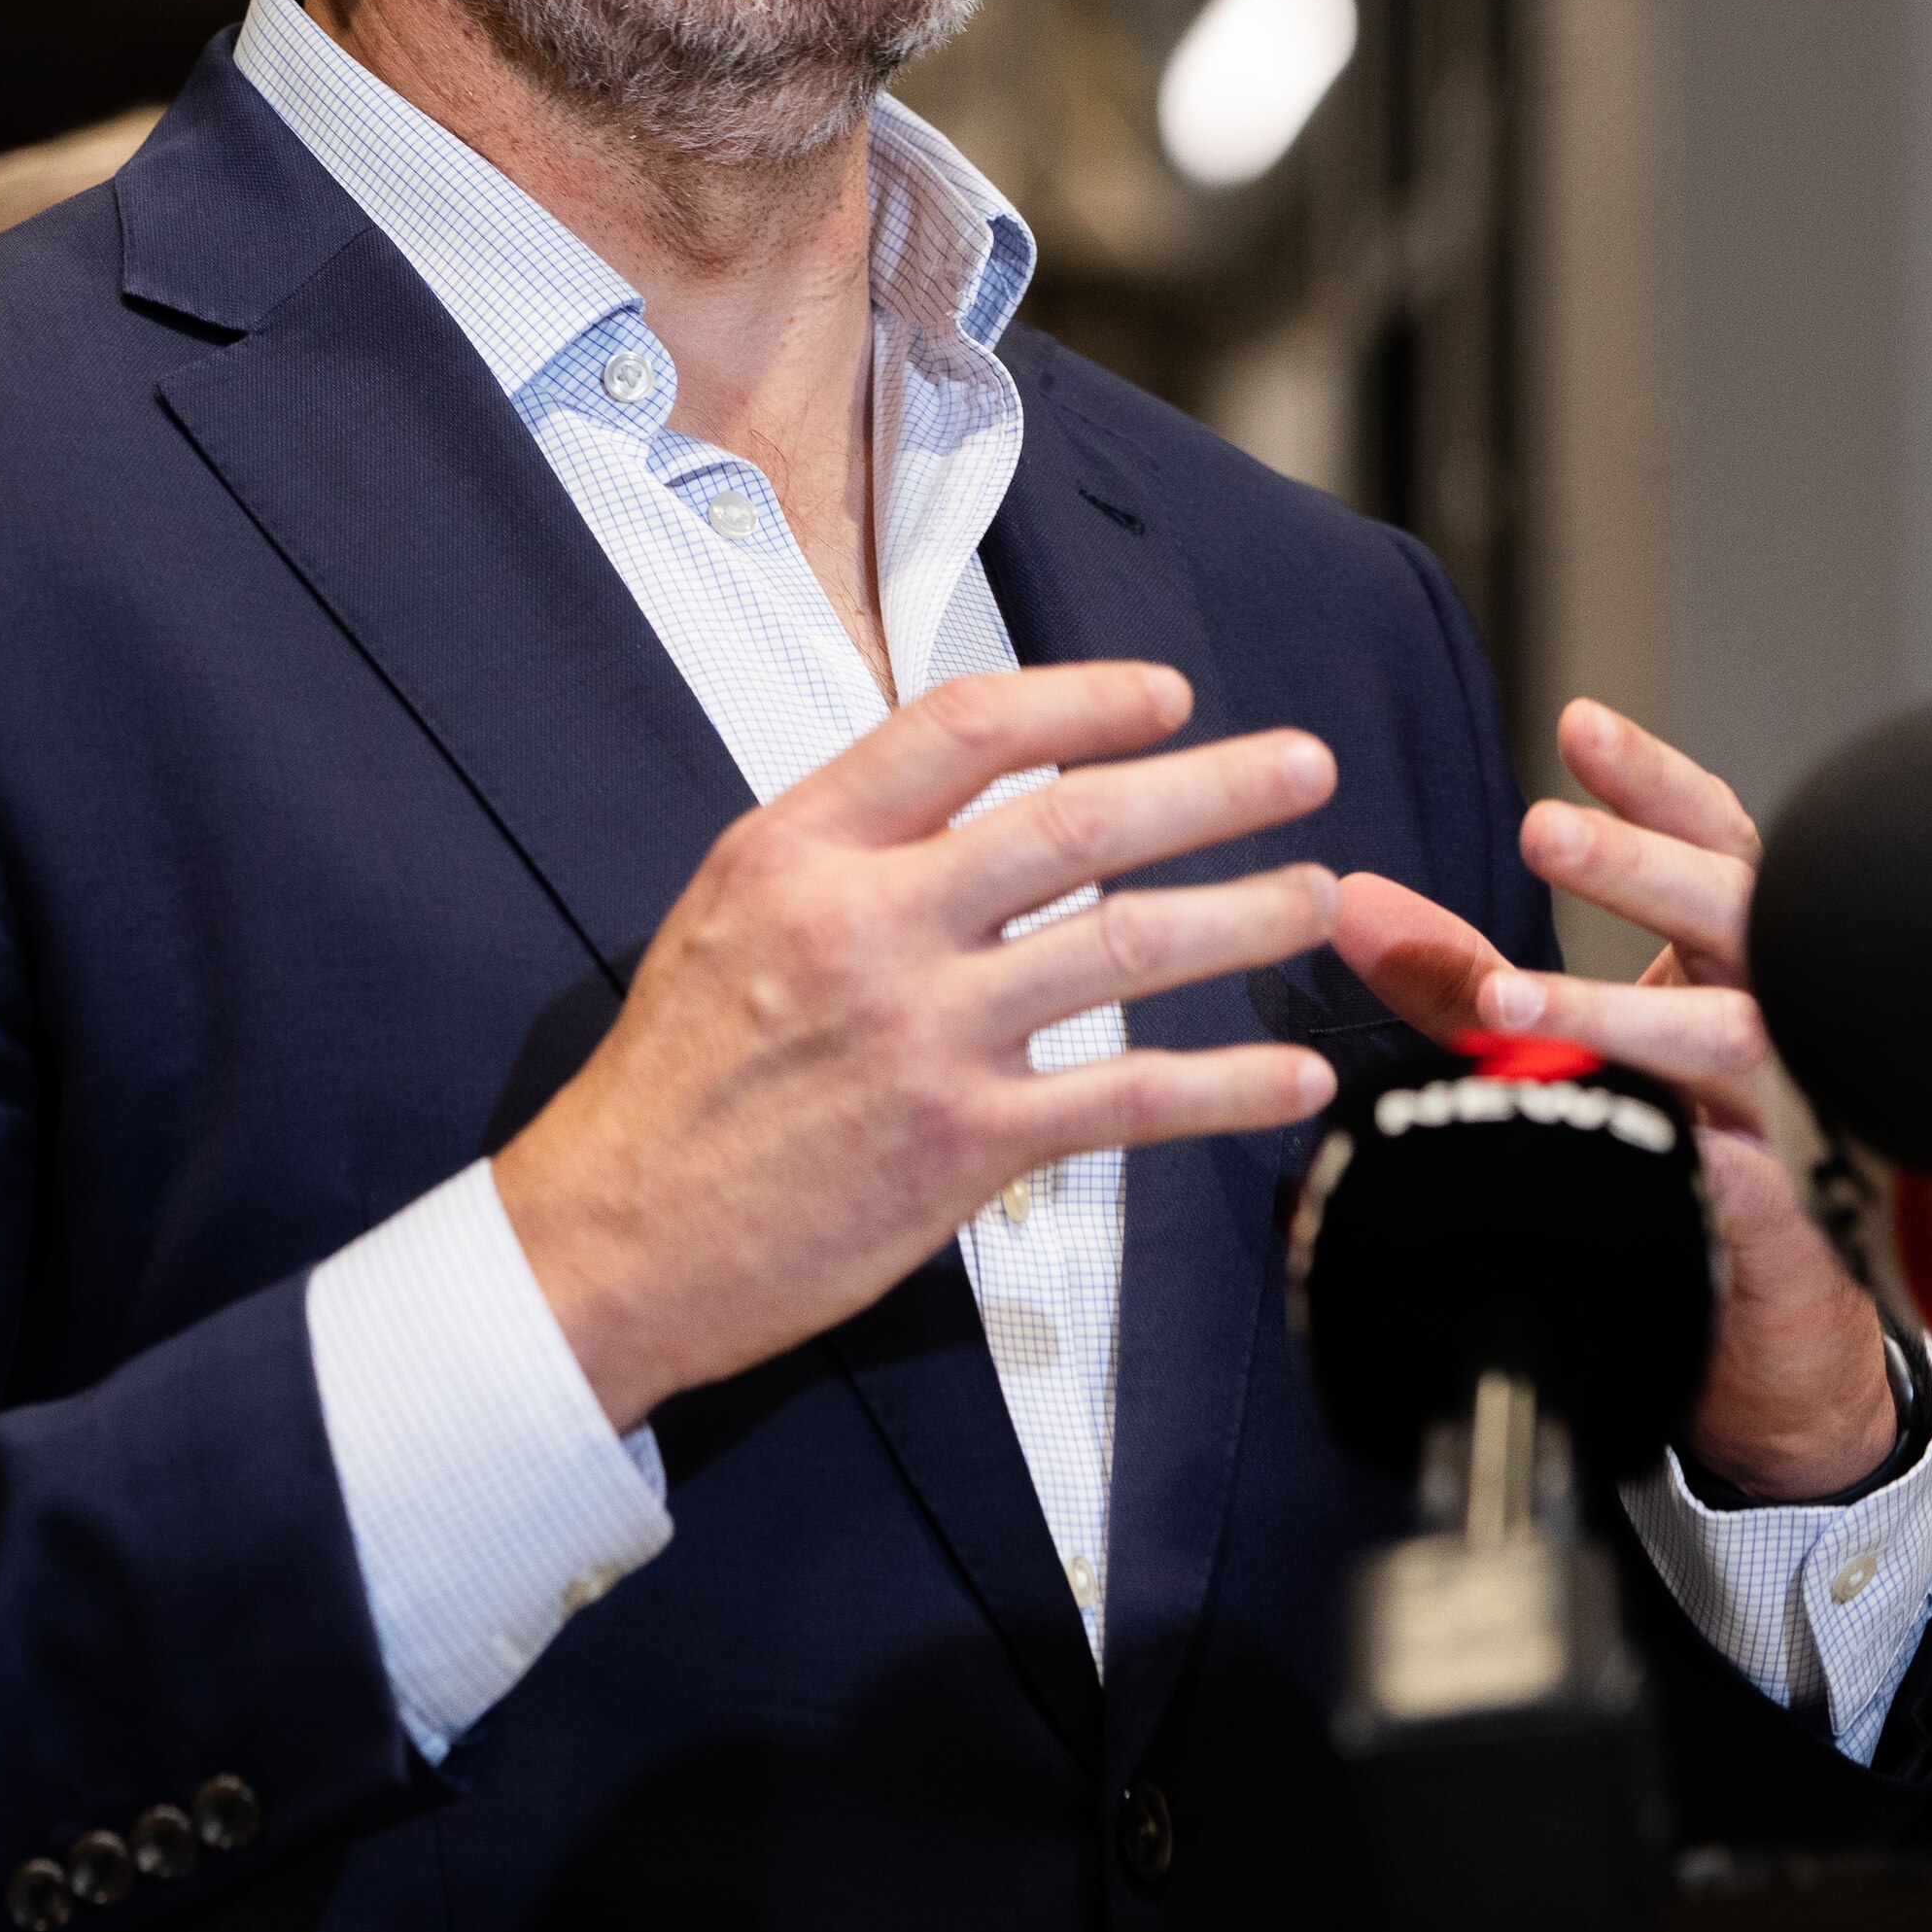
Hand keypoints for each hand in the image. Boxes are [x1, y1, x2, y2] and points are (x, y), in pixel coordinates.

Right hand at [495, 663, 1345, 1434]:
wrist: (614, 1234)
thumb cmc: (673, 1078)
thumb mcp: (730, 913)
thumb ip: (847, 851)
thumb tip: (977, 802)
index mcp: (799, 851)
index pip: (964, 729)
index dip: (1085, 701)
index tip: (1167, 697)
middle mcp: (865, 925)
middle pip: (1075, 821)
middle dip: (1211, 784)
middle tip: (1303, 764)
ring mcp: (920, 1034)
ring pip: (1123, 946)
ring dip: (1241, 913)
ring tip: (1318, 893)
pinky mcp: (962, 1144)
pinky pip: (1127, 1097)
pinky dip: (1225, 1085)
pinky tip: (1292, 1073)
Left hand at [1328, 697, 1899, 1501]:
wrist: (1764, 1320)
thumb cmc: (1672, 1143)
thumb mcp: (1561, 1039)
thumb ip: (1460, 969)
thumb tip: (1347, 899)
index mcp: (1734, 955)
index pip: (1714, 838)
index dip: (1654, 781)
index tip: (1578, 721)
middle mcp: (1779, 1014)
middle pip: (1736, 910)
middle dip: (1638, 866)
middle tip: (1541, 828)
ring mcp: (1793, 1111)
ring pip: (1729, 1038)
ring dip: (1617, 1012)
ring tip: (1507, 998)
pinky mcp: (1790, 1213)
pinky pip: (1736, 1170)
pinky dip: (1674, 1148)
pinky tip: (1608, 1131)